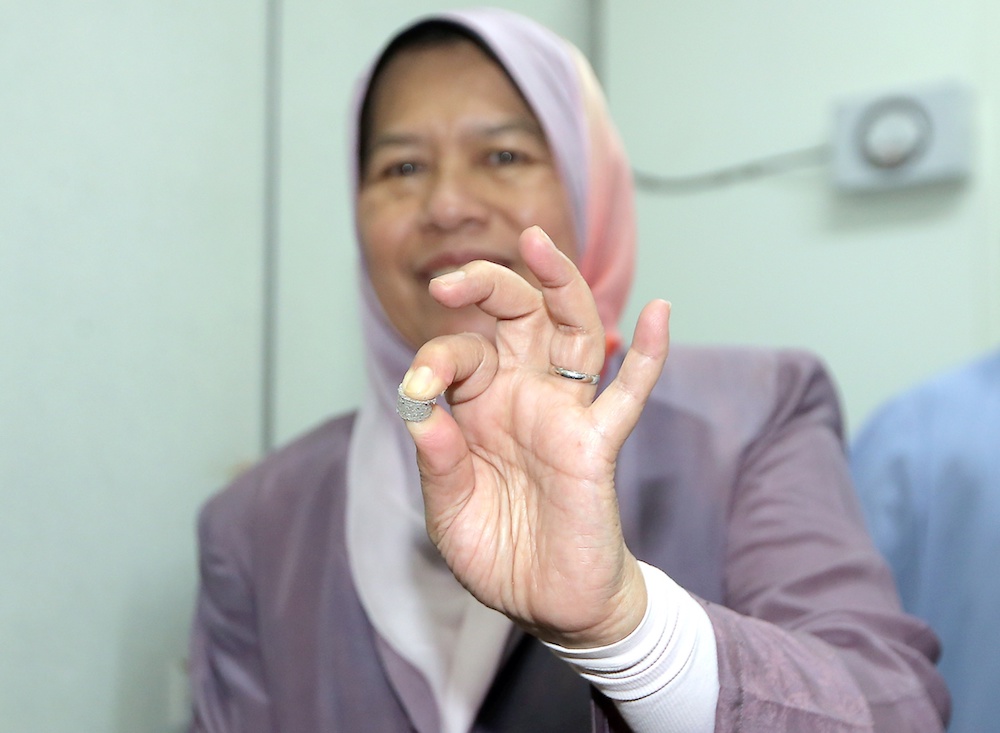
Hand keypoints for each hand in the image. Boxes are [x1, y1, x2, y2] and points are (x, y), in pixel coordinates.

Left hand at [399, 226, 670, 647]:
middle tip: (455, 279)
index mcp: (480, 406)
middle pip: (518, 316)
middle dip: (490, 285)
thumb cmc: (499, 554)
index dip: (434, 360)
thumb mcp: (449, 514)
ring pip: (571, 332)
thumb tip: (418, 406)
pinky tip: (659, 312)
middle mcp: (523, 396)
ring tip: (539, 246)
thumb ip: (437, 460)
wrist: (549, 605)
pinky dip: (648, 355)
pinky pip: (629, 394)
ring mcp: (564, 415)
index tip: (417, 392)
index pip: (460, 353)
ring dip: (559, 286)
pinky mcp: (599, 444)